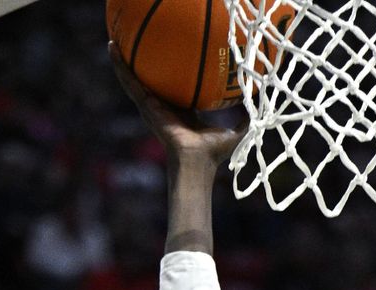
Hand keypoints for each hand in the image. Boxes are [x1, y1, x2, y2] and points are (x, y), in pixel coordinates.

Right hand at [108, 41, 244, 171]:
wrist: (197, 160)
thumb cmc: (215, 152)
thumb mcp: (237, 131)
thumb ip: (248, 119)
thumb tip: (262, 106)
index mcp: (184, 113)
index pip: (176, 91)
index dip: (173, 78)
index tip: (173, 63)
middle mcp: (165, 108)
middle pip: (153, 82)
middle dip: (145, 66)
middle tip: (138, 46)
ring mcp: (153, 107)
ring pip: (135, 80)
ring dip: (124, 62)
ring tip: (114, 42)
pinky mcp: (146, 106)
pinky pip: (131, 83)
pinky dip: (121, 68)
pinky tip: (113, 50)